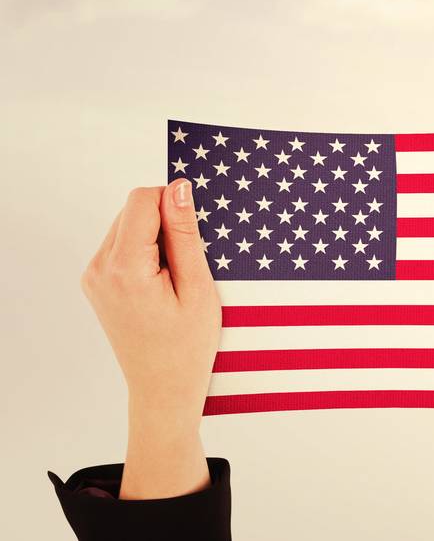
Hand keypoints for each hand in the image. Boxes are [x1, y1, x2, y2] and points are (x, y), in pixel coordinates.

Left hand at [81, 180, 220, 498]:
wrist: (162, 388)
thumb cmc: (188, 345)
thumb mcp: (198, 286)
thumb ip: (184, 234)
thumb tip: (178, 188)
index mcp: (124, 268)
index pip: (142, 200)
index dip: (174, 204)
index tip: (194, 234)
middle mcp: (99, 268)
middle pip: (133, 210)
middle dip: (165, 223)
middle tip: (187, 265)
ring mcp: (93, 276)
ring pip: (127, 224)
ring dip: (155, 237)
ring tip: (175, 277)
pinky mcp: (95, 282)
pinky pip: (121, 245)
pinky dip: (145, 251)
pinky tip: (161, 282)